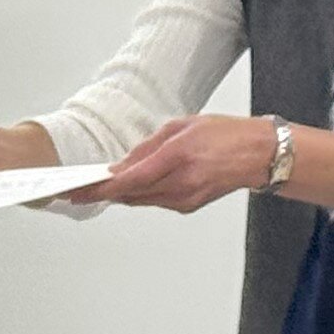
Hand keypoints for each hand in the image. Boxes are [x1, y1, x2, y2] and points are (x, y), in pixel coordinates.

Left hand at [89, 115, 279, 214]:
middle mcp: (180, 183)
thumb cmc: (225, 135)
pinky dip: (139, 194)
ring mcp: (185, 199)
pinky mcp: (188, 206)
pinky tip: (128, 187)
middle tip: (75, 190)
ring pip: (140, 200)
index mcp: (177, 157)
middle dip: (101, 193)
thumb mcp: (181, 127)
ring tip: (94, 189)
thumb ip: (148, 147)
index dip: (100, 188)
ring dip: (118, 194)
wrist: (258, 155)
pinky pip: (155, 201)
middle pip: (129, 194)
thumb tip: (122, 165)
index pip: (129, 180)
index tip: (78, 191)